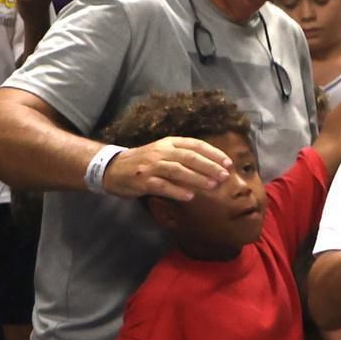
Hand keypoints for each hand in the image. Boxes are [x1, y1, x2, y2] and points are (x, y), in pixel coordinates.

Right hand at [104, 136, 232, 200]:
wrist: (112, 168)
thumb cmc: (145, 161)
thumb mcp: (163, 152)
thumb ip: (184, 156)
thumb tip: (213, 165)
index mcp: (169, 142)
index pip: (195, 145)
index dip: (213, 153)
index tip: (228, 163)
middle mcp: (160, 152)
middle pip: (189, 157)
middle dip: (209, 166)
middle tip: (224, 176)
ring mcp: (150, 166)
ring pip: (177, 170)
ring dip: (197, 178)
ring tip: (212, 186)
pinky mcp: (142, 181)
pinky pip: (162, 186)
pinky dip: (177, 191)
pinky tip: (190, 196)